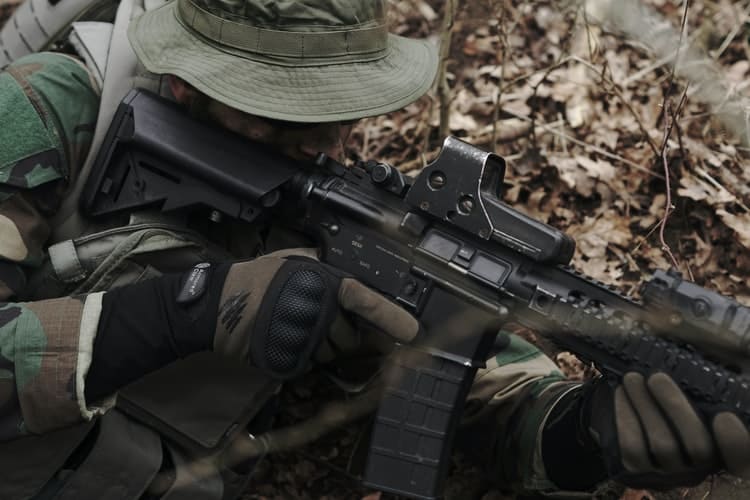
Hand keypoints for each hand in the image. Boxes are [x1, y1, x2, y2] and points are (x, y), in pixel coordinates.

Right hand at [212, 249, 418, 377]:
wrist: (217, 305)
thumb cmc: (254, 280)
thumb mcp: (290, 259)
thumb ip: (319, 262)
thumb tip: (341, 265)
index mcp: (322, 283)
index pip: (365, 300)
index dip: (390, 316)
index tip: (412, 330)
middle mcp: (319, 312)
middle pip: (350, 337)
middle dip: (341, 333)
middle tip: (316, 319)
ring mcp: (305, 339)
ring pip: (332, 354)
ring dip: (321, 346)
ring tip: (295, 326)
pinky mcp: (291, 361)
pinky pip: (309, 365)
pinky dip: (302, 356)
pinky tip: (286, 339)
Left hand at [585, 372, 749, 488]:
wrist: (636, 409)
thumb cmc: (675, 392)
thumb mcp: (703, 386)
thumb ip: (721, 378)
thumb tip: (745, 348)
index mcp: (724, 445)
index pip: (743, 458)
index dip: (737, 443)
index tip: (724, 416)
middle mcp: (702, 465)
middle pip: (699, 447)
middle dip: (675, 407)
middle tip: (657, 377)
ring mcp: (671, 472)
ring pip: (662, 446)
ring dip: (645, 406)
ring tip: (633, 377)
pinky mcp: (639, 470)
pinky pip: (632, 448)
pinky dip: (625, 417)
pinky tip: (621, 393)